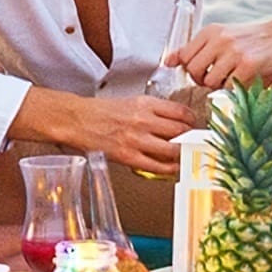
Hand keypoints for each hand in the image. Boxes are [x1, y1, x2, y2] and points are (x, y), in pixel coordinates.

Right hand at [75, 95, 196, 176]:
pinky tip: (172, 167)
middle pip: (181, 130)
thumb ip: (151, 111)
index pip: (180, 111)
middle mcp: (144, 120)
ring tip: (183, 154)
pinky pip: (156, 166)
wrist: (77, 120)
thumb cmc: (101, 112)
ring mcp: (137, 139)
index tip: (193, 124)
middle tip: (192, 141)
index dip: (192, 120)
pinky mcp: (128, 156)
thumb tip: (171, 122)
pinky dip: (169, 168)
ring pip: (172, 149)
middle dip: (190, 138)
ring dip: (181, 153)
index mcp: (145, 104)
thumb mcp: (130, 102)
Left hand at [171, 17, 271, 91]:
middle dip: (202, 80)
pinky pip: (229, 87)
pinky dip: (233, 89)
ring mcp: (234, 52)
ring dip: (219, 86)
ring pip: (210, 82)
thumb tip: (168, 62)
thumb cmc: (248, 40)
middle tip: (215, 78)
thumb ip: (195, 49)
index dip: (192, 69)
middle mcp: (220, 39)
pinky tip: (242, 80)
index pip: (185, 57)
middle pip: (194, 71)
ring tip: (231, 77)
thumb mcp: (220, 37)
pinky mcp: (249, 66)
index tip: (203, 70)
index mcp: (210, 31)